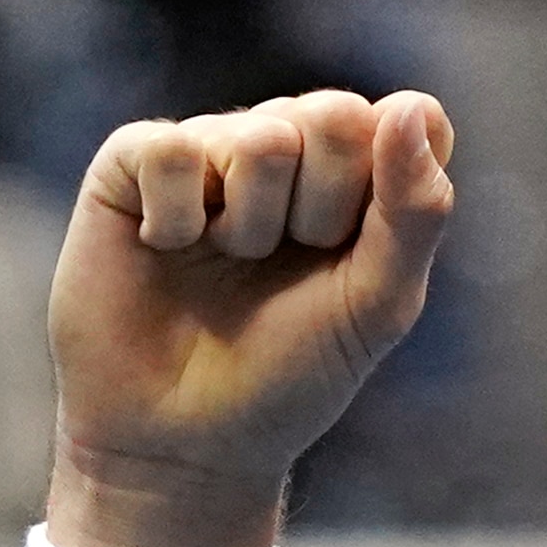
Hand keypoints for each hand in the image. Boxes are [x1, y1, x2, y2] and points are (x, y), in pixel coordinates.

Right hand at [47, 89, 455, 546]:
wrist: (183, 440)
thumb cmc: (289, 375)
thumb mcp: (377, 306)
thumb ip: (415, 211)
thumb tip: (411, 107)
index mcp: (361, 176)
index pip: (407, 120)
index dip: (388, 187)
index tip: (356, 251)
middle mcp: (289, 147)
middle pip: (336, 116)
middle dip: (323, 209)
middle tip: (286, 262)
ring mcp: (211, 149)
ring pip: (260, 135)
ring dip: (252, 222)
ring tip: (228, 261)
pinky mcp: (131, 163)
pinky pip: (171, 148)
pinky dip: (177, 214)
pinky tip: (165, 247)